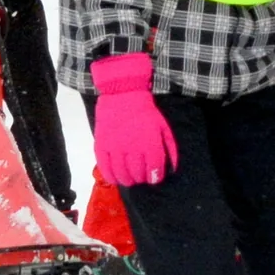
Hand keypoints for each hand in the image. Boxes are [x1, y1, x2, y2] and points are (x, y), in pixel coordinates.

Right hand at [90, 53, 176, 185]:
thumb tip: (173, 168)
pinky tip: (115, 179)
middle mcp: (132, 147)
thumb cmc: (145, 111)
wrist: (122, 94)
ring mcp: (115, 147)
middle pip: (137, 173)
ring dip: (127, 180)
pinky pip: (104, 167)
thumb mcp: (163, 127)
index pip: (154, 168)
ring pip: (121, 173)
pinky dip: (110, 176)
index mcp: (150, 142)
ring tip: (130, 180)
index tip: (154, 179)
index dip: (155, 177)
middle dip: (141, 179)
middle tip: (142, 178)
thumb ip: (170, 148)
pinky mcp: (102, 145)